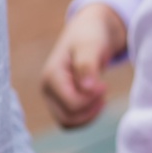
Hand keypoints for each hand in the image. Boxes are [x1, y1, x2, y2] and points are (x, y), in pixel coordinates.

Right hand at [41, 3, 126, 127]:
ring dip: (89, 114)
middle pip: (68, 117)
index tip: (104, 85)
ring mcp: (53, 96)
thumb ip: (87, 65)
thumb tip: (87, 89)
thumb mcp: (91, 45)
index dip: (92, 99)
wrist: (91, 30)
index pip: (72, 104)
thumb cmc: (91, 35)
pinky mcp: (61, 100)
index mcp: (51, 76)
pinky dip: (86, 115)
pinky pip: (71, 120)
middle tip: (103, 90)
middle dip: (90, 108)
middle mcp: (47, 89)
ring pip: (68, 122)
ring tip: (101, 96)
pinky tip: (97, 100)